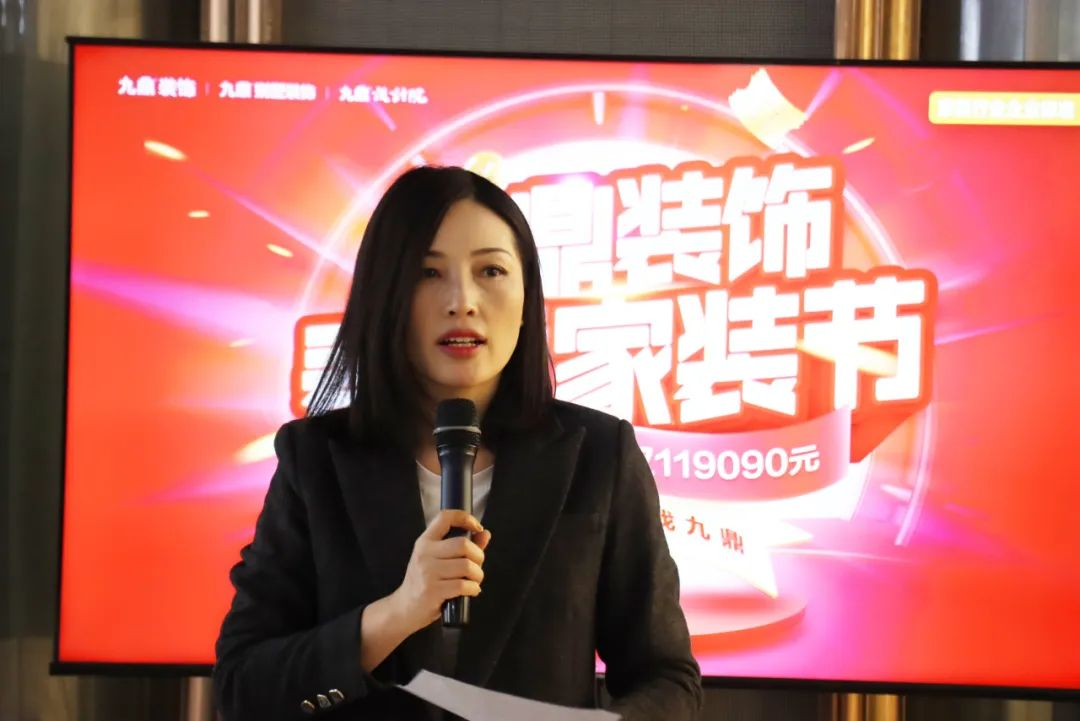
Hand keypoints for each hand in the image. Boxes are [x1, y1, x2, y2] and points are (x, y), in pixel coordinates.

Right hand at [390, 509, 491, 634]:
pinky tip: (470, 590)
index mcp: (425, 542)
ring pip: (466, 566)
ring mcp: (427, 572)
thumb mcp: (436, 560)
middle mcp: (424, 554)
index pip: (444, 517)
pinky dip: (473, 588)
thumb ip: (462, 547)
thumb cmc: (424, 582)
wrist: (404, 608)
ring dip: (477, 575)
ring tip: (474, 580)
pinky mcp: (432, 591)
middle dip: (478, 556)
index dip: (464, 518)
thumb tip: (485, 534)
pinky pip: (463, 585)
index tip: (476, 527)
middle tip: (477, 565)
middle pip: (463, 544)